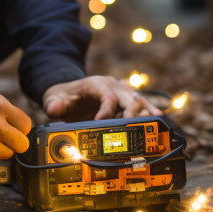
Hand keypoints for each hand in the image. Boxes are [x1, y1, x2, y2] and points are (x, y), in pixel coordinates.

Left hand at [42, 76, 162, 121]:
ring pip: (137, 99)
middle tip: (134, 127)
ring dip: (145, 111)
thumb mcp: (55, 99)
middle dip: (131, 112)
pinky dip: (148, 111)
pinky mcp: (124, 100)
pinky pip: (140, 104)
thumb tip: (54, 109)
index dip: (106, 111)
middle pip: (126, 96)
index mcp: (95, 84)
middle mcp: (111, 85)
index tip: (101, 125)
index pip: (107, 96)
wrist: (70, 92)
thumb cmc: (64, 98)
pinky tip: (159, 118)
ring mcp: (120, 92)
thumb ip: (54, 104)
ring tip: (156, 121)